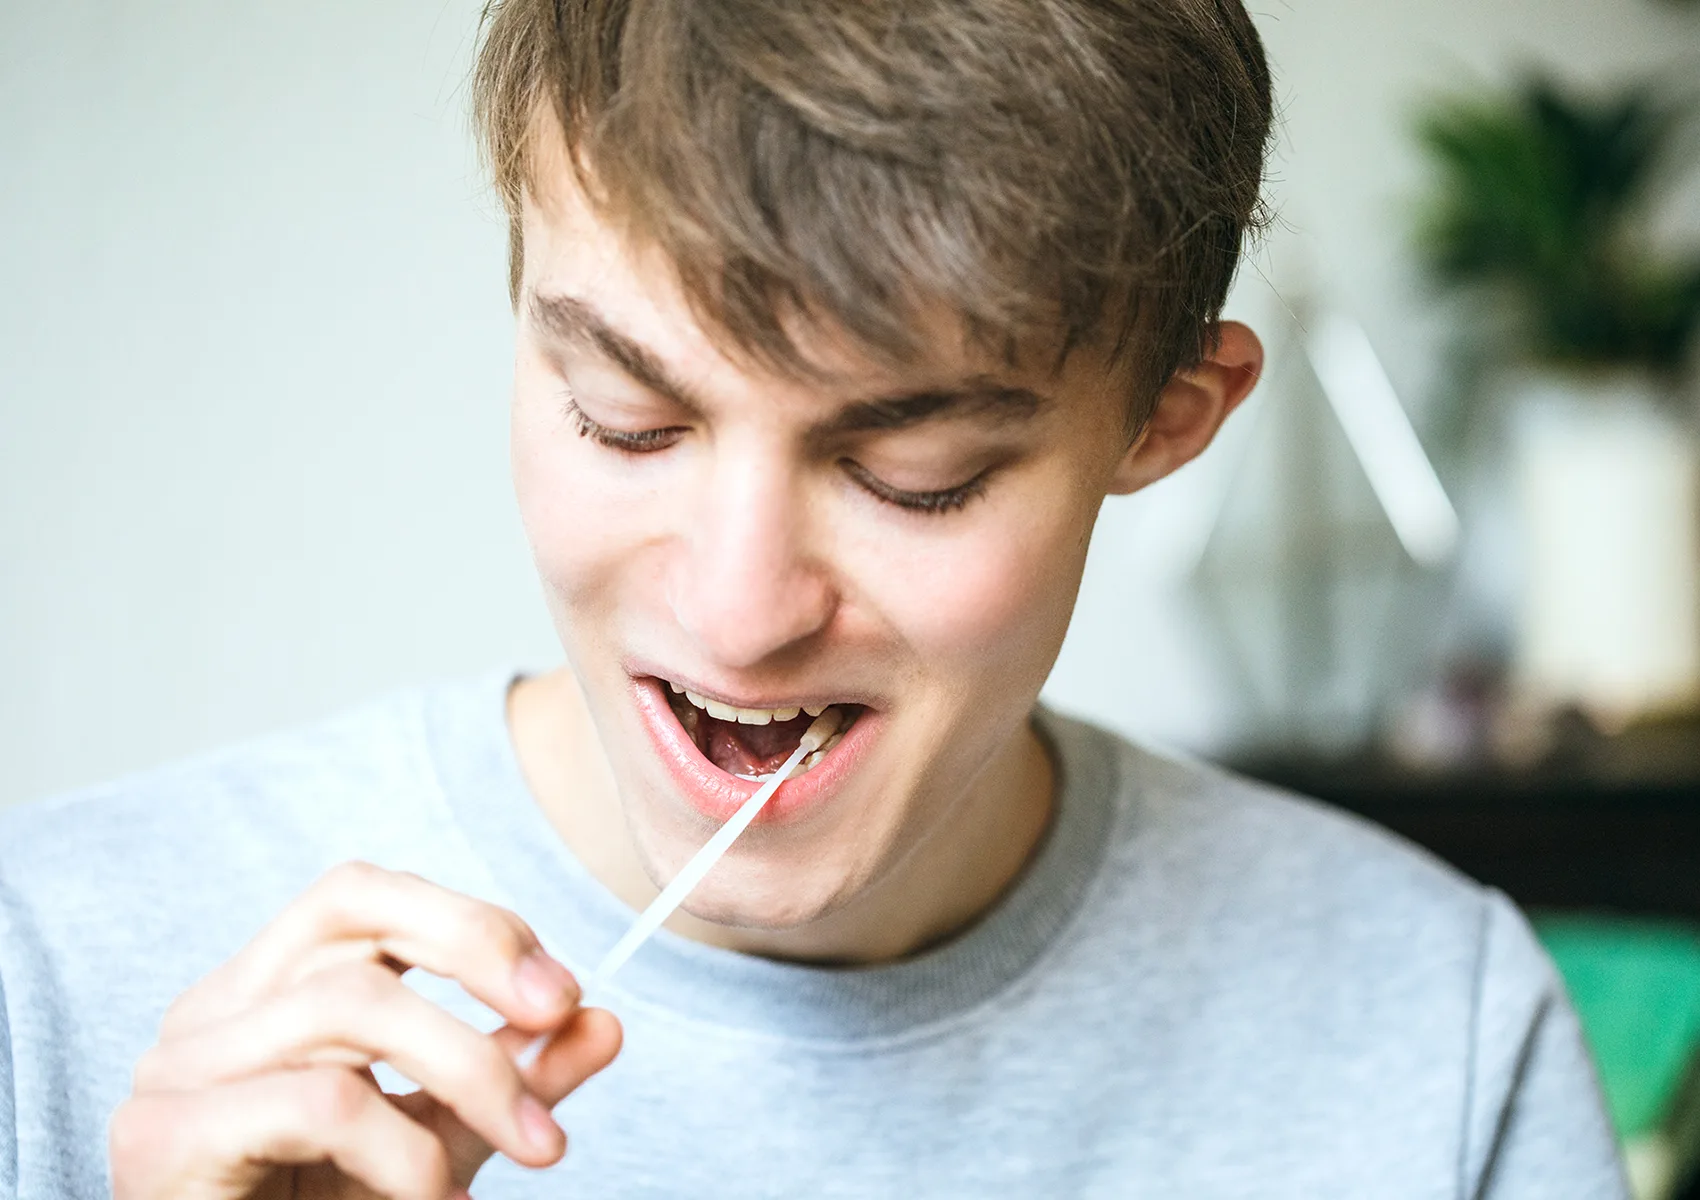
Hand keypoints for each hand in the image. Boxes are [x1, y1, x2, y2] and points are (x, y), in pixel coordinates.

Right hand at [110, 860, 622, 1198]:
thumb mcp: (442, 1140)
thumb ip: (513, 1079)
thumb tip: (604, 1023)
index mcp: (263, 990)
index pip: (365, 896)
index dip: (472, 921)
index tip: (561, 991)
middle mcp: (210, 1011)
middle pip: (351, 909)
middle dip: (475, 946)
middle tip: (558, 1010)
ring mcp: (177, 1069)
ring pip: (350, 1003)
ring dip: (469, 1069)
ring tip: (529, 1146)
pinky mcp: (165, 1138)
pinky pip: (322, 1103)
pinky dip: (405, 1150)